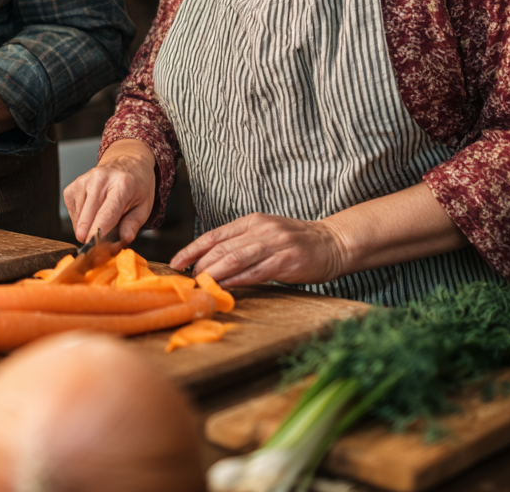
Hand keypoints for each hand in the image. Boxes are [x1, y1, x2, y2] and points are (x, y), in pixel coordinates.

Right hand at [63, 140, 156, 243]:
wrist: (126, 162)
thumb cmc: (136, 186)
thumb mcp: (144, 206)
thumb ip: (133, 224)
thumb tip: (123, 239)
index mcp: (122, 184)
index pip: (107, 213)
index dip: (98, 232)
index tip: (92, 247)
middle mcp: (100, 179)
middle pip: (88, 216)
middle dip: (91, 236)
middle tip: (102, 244)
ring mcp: (83, 181)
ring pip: (78, 218)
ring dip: (87, 228)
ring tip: (102, 221)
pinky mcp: (72, 187)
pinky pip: (72, 213)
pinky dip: (81, 220)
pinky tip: (92, 214)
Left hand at [169, 213, 346, 286]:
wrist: (333, 242)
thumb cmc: (296, 242)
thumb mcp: (265, 233)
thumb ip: (242, 243)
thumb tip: (211, 260)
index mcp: (251, 221)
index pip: (214, 235)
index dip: (192, 249)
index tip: (176, 262)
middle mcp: (260, 229)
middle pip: (221, 247)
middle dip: (199, 264)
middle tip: (186, 279)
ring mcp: (274, 244)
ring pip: (235, 258)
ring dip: (214, 273)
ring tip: (199, 284)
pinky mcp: (287, 261)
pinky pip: (256, 272)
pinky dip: (237, 280)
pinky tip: (225, 288)